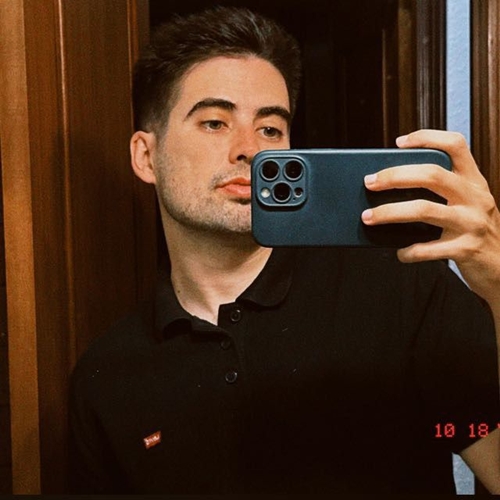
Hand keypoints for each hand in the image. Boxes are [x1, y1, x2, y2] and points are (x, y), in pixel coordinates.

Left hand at [361, 129, 499, 303]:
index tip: (399, 142)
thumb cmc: (475, 232)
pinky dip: (409, 251)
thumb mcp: (467, 205)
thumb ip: (442, 193)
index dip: (427, 138)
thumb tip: (391, 188)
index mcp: (473, 182)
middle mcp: (475, 198)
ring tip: (369, 217)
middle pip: (431, 174)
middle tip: (370, 182)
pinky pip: (428, 248)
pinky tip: (400, 252)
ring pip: (424, 209)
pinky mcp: (466, 249)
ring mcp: (472, 223)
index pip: (455, 145)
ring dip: (389, 212)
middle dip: (394, 176)